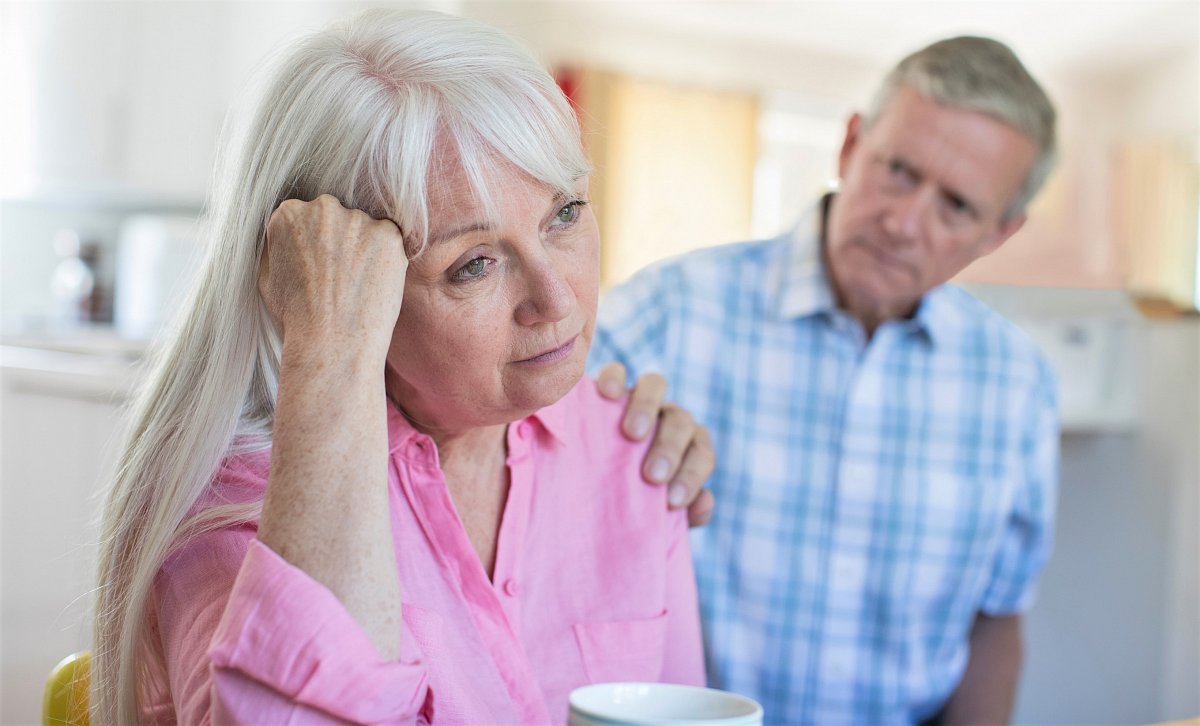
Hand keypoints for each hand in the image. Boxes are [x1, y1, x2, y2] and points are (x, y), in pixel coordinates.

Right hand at [260, 194, 406, 359]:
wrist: (332, 342)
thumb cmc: (296, 317)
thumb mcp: (267, 276)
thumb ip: (276, 246)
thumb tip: (286, 237)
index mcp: (288, 214)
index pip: (305, 217)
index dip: (313, 244)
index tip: (317, 266)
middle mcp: (322, 208)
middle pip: (334, 217)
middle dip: (337, 240)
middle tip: (339, 277)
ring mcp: (357, 219)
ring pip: (363, 228)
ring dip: (362, 248)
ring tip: (356, 285)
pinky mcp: (387, 234)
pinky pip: (389, 240)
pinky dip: (385, 258)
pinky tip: (374, 282)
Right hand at [596, 362, 715, 526]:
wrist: (590, 478)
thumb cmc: (629, 498)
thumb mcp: (653, 511)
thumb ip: (684, 513)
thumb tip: (704, 503)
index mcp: (687, 446)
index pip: (702, 454)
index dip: (693, 476)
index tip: (672, 502)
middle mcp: (667, 417)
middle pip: (681, 420)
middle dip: (670, 448)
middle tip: (653, 476)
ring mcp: (639, 397)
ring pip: (655, 385)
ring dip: (647, 407)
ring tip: (632, 434)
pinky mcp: (609, 385)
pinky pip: (615, 371)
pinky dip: (614, 378)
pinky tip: (607, 394)